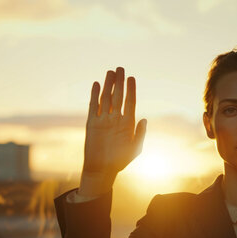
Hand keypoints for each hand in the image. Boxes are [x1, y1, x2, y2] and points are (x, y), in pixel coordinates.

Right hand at [80, 67, 146, 192]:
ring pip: (106, 98)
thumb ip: (140, 134)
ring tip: (110, 72)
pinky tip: (96, 84)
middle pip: (118, 96)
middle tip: (120, 68)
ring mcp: (103, 119)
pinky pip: (93, 106)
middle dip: (119, 83)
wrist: (102, 169)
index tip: (131, 78)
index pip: (130, 102)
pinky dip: (94, 95)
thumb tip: (144, 119)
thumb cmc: (120, 161)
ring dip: (107, 85)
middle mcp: (116, 118)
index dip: (131, 90)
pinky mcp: (92, 123)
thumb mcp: (135, 149)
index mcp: (128, 123)